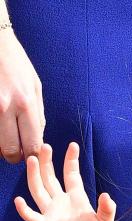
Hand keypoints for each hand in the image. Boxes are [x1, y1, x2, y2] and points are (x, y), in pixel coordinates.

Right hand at [0, 30, 43, 162]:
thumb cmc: (15, 63)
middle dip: (14, 157)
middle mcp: (6, 107)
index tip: (31, 156)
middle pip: (10, 150)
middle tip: (14, 153)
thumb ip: (37, 113)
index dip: (32, 155)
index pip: (32, 144)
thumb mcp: (35, 86)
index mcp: (26, 104)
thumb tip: (38, 136)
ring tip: (5, 139)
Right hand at [14, 143, 114, 220]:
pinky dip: (25, 209)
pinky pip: (32, 216)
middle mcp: (61, 203)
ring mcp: (51, 213)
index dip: (71, 161)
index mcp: (77, 199)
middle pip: (51, 178)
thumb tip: (106, 195)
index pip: (72, 176)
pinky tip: (20, 200)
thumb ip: (107, 209)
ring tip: (32, 161)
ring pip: (39, 190)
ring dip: (35, 176)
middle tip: (45, 146)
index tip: (72, 145)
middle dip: (48, 163)